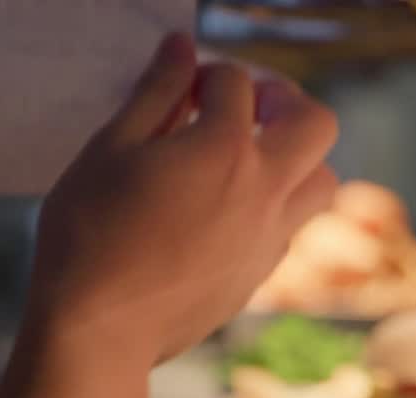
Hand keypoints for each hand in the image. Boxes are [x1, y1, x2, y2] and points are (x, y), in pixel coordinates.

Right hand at [25, 32, 337, 365]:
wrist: (104, 328)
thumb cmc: (93, 235)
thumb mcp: (111, 149)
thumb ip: (156, 94)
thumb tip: (184, 51)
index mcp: (226, 150)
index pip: (237, 83)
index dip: (208, 74)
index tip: (184, 88)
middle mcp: (266, 191)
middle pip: (318, 124)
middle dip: (287, 102)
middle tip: (249, 106)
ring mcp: (273, 235)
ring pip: (322, 181)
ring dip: (296, 158)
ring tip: (248, 158)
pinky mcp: (265, 271)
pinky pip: (294, 224)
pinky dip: (277, 204)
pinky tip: (230, 208)